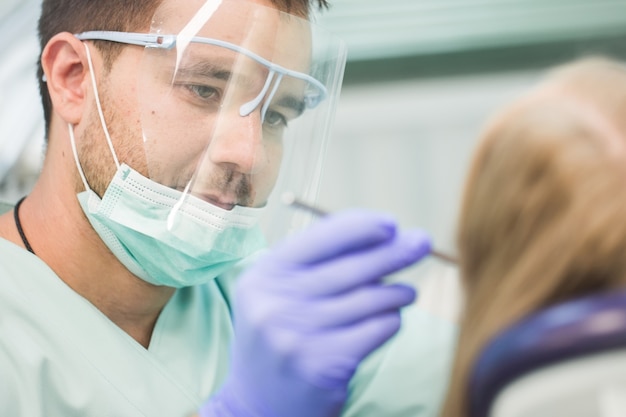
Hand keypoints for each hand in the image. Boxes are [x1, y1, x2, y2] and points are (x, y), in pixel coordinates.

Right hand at [199, 209, 431, 416]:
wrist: (260, 404)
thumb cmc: (281, 336)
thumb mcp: (279, 293)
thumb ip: (318, 263)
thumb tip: (382, 233)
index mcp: (264, 276)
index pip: (319, 239)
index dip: (360, 227)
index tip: (391, 224)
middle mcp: (276, 303)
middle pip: (351, 267)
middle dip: (393, 252)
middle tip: (422, 242)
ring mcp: (298, 337)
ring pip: (370, 299)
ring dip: (397, 292)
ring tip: (407, 291)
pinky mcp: (323, 365)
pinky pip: (376, 329)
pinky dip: (391, 320)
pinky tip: (391, 318)